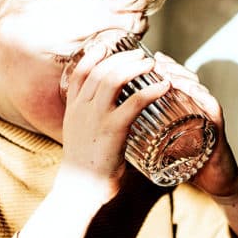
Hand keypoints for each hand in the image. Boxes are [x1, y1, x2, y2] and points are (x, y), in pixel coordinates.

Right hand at [59, 45, 170, 202]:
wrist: (79, 190)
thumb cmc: (85, 169)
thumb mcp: (80, 138)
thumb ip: (89, 123)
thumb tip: (106, 117)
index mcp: (72, 110)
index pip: (80, 73)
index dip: (93, 56)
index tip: (107, 46)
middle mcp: (81, 109)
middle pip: (101, 70)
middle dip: (122, 57)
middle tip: (141, 54)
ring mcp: (95, 118)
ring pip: (114, 79)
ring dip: (135, 67)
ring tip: (152, 64)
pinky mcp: (112, 130)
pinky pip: (134, 102)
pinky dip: (151, 91)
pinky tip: (164, 86)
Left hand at [153, 53, 237, 196]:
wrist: (214, 183)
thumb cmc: (189, 164)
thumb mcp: (164, 146)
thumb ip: (148, 135)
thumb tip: (119, 131)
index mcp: (184, 109)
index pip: (173, 81)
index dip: (161, 68)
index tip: (143, 59)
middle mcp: (198, 107)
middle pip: (185, 79)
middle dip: (170, 67)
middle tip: (154, 60)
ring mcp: (208, 115)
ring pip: (198, 88)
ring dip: (183, 77)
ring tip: (167, 71)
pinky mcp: (218, 128)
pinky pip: (212, 107)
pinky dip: (202, 96)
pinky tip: (191, 89)